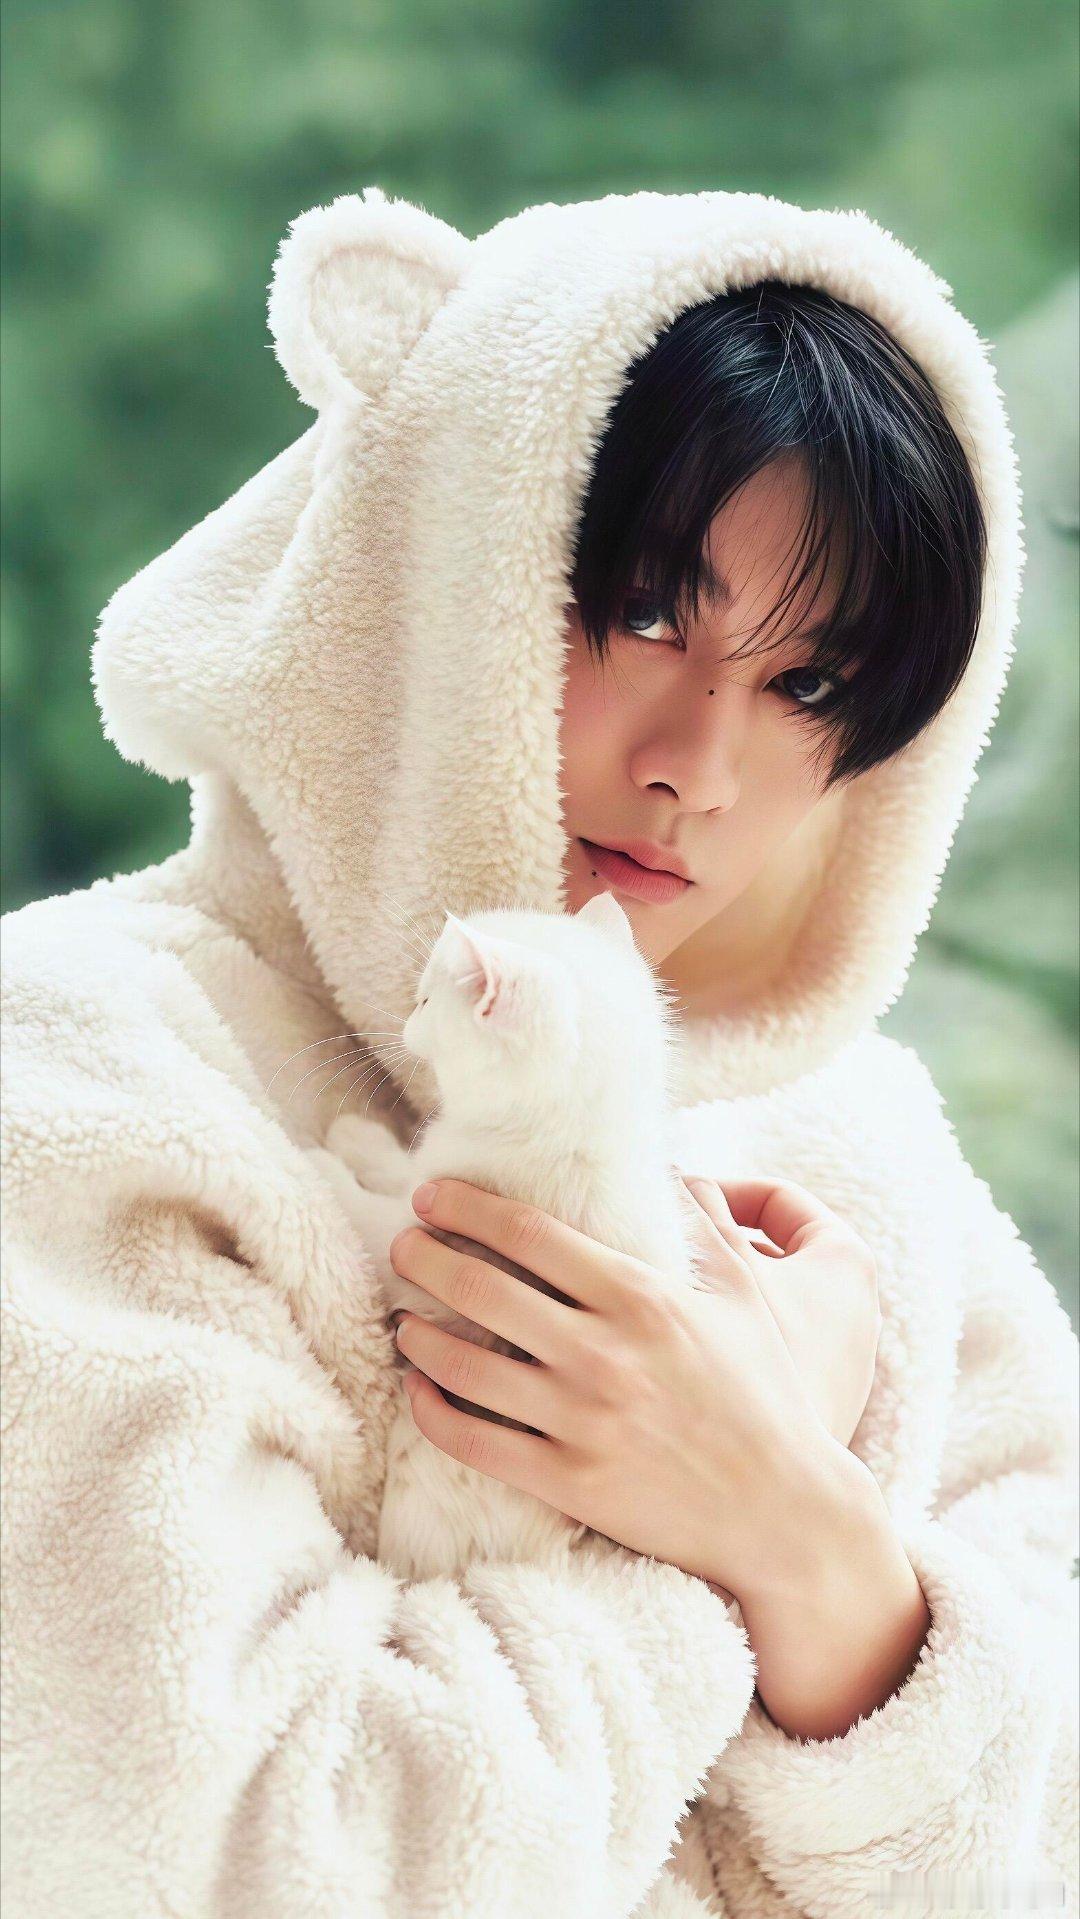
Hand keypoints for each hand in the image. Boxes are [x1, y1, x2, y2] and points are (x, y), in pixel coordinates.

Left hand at [388, 1177, 863, 1605]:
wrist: (782, 1511)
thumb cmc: (765, 1396)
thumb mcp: (745, 1296)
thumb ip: (704, 1227)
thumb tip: (669, 1168)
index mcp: (642, 1297)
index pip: (530, 1234)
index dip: (468, 1208)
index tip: (432, 1196)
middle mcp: (603, 1353)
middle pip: (482, 1290)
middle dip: (426, 1259)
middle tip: (402, 1246)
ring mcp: (582, 1420)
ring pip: (464, 1365)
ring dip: (418, 1334)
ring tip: (402, 1318)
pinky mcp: (569, 1482)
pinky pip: (474, 1441)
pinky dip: (432, 1409)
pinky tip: (418, 1390)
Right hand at [677, 1172, 881, 1450]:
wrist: (784, 1503)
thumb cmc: (759, 1379)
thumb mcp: (719, 1276)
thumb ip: (695, 1215)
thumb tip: (664, 1174)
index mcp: (845, 1262)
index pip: (775, 1199)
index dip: (714, 1192)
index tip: (665, 1210)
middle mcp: (853, 1307)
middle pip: (767, 1246)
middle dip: (708, 1242)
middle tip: (652, 1249)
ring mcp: (834, 1358)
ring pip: (760, 1296)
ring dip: (710, 1290)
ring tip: (653, 1298)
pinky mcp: (812, 1400)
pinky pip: (758, 1341)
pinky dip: (721, 1333)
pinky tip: (669, 1347)